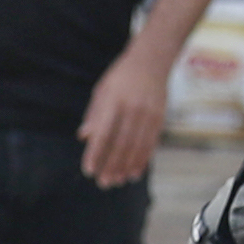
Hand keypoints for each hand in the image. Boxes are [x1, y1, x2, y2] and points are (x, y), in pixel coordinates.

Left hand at [77, 45, 169, 189]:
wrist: (151, 60)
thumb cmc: (121, 77)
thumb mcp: (102, 90)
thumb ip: (94, 114)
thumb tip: (83, 137)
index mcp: (114, 100)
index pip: (103, 133)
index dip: (95, 153)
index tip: (89, 170)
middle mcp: (132, 108)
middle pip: (120, 144)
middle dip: (111, 166)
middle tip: (104, 183)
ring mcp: (148, 114)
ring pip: (136, 147)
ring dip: (127, 167)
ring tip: (118, 181)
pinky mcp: (160, 118)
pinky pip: (150, 143)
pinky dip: (142, 159)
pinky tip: (135, 172)